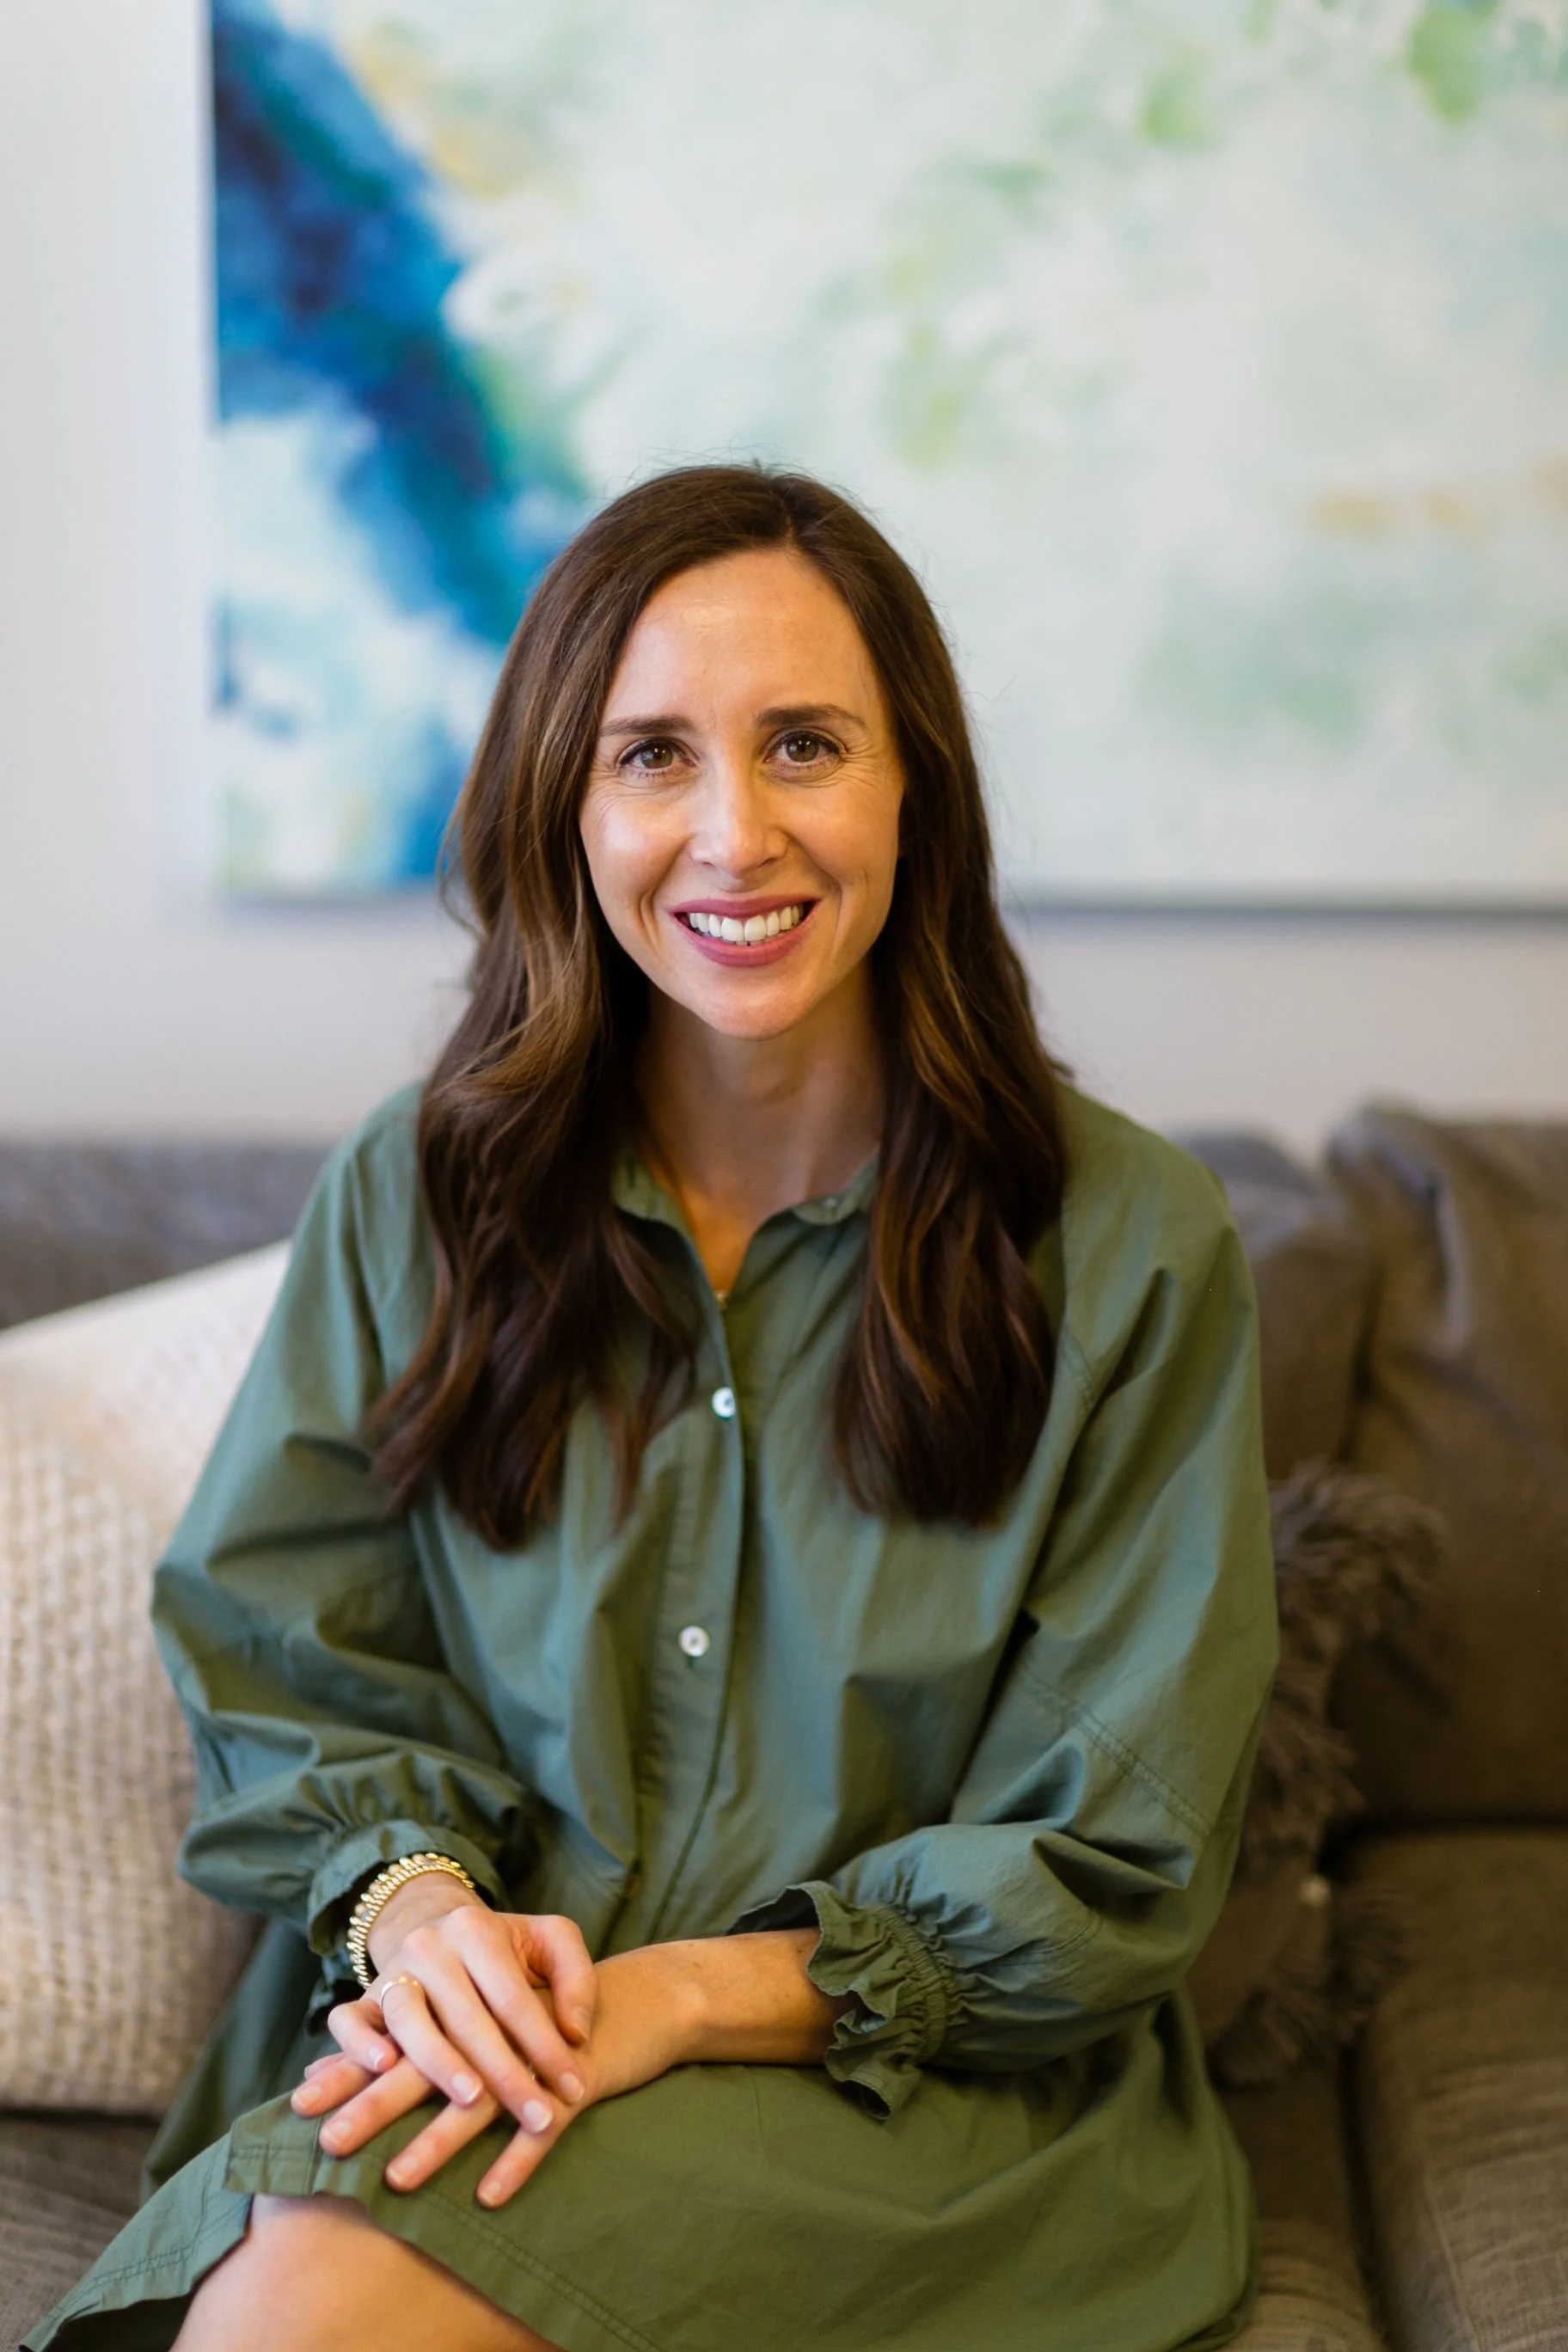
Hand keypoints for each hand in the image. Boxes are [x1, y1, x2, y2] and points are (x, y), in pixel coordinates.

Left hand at [292, 1942, 701, 2207]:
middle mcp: (497, 2010)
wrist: (638, 1999)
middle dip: (376, 2103)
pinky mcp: (577, 2075)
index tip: (304, 2095)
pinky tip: (488, 2195)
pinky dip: (518, 2160)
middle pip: (427, 2059)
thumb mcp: (480, 2003)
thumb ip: (399, 2024)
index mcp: (468, 1986)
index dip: (355, 2062)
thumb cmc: (544, 2005)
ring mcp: (537, 2045)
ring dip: (439, 2140)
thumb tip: (317, 2061)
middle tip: (331, 2142)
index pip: (401, 2028)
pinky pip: (544, 2125)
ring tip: (399, 2177)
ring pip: (480, 2096)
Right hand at [297, 1892, 597, 2153]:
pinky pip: (346, 2020)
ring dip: (439, 2063)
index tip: (574, 2089)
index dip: (546, 2045)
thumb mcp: (550, 1942)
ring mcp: (392, 1972)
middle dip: (507, 2073)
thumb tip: (575, 2034)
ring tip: (470, 2099)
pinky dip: (358, 2044)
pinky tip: (382, 2070)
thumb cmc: (507, 1950)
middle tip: (538, 2115)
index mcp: (477, 1930)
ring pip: (409, 2019)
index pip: (514, 1997)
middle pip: (468, 2017)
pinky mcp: (364, 1999)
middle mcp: (430, 1947)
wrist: (439, 1931)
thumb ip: (576, 1978)